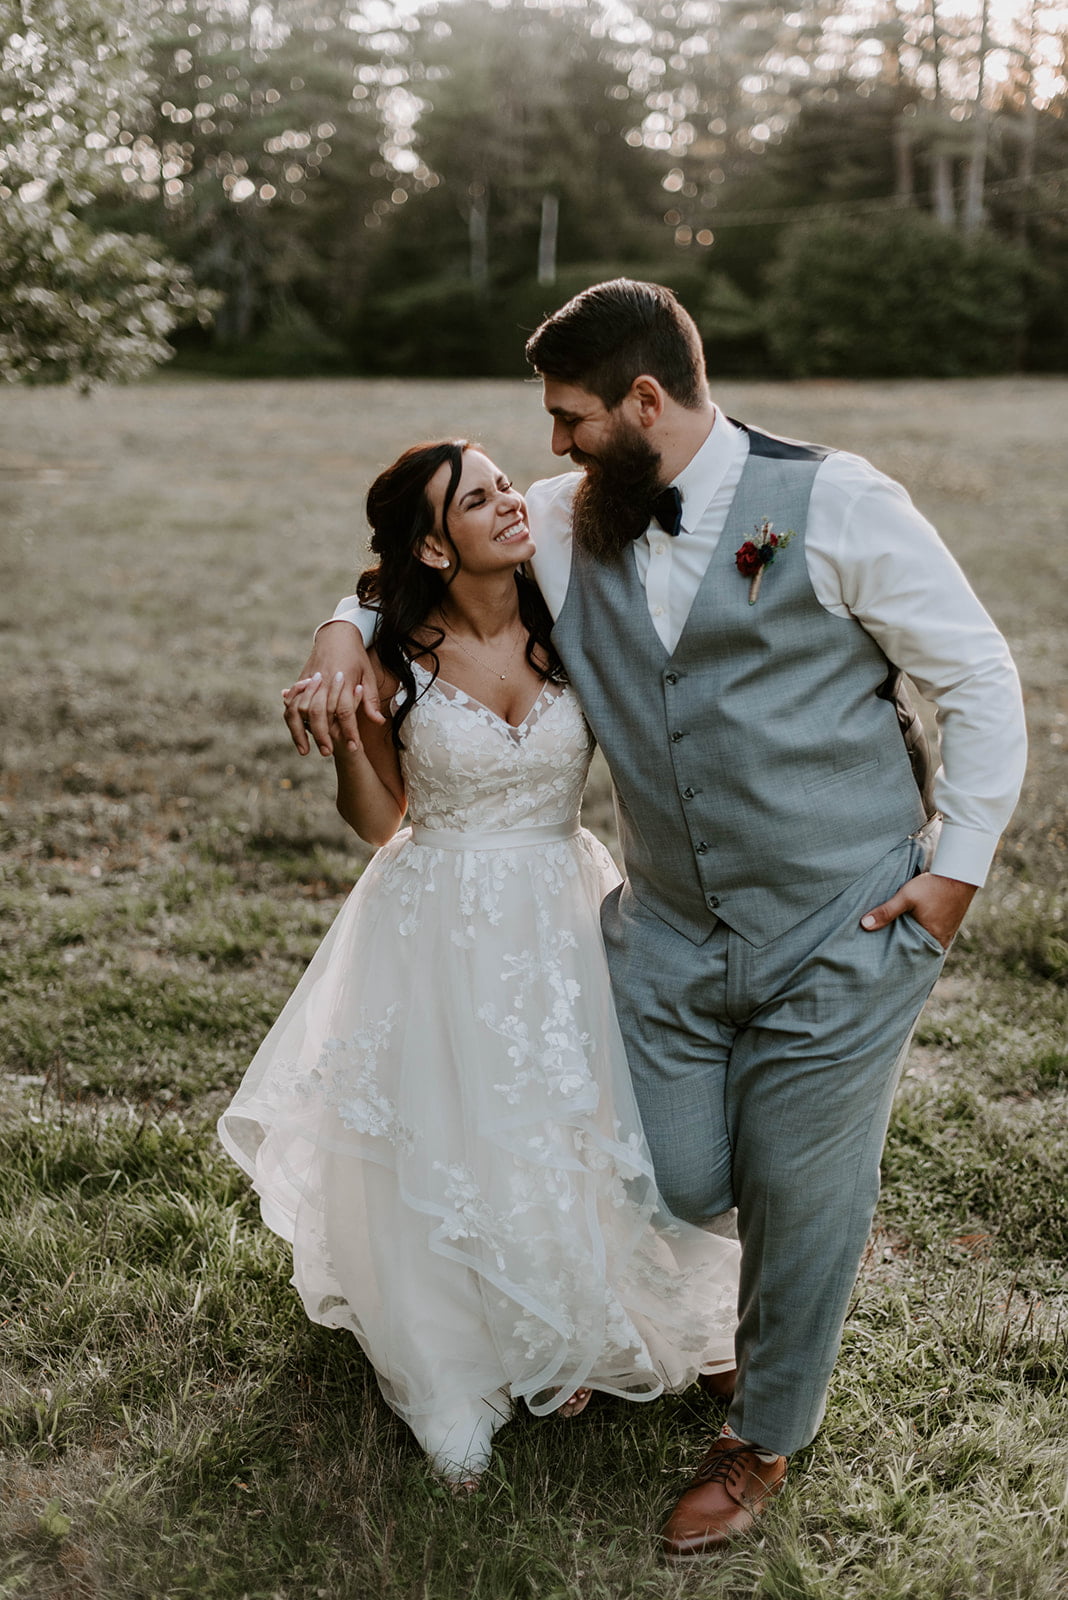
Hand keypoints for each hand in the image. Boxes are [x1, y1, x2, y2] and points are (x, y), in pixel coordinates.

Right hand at [282, 621, 381, 756]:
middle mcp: (325, 681)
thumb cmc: (356, 656)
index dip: (350, 731)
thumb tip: (378, 722)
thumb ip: (371, 700)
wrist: (337, 634)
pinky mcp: (301, 681)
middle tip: (329, 753)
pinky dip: (291, 718)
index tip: (354, 748)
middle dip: (323, 735)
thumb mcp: (368, 675)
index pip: (346, 711)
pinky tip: (296, 733)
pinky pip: (292, 702)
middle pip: (320, 713)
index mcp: (344, 680)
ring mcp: (310, 681)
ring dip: (300, 731)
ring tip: (305, 750)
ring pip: (301, 709)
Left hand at [860, 872, 976, 950]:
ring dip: (912, 942)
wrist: (959, 874)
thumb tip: (864, 925)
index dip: (897, 958)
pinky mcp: (947, 926)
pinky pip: (931, 936)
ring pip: (924, 943)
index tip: (882, 962)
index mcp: (932, 939)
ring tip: (893, 944)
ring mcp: (946, 934)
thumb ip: (886, 911)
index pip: (910, 957)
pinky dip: (920, 935)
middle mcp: (941, 941)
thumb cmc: (933, 886)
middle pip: (917, 951)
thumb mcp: (906, 897)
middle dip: (902, 952)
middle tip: (884, 956)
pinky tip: (910, 932)